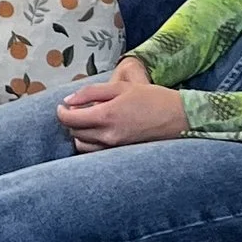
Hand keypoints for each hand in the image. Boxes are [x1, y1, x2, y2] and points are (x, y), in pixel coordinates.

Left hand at [56, 54, 188, 150]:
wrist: (180, 118)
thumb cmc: (153, 99)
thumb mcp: (121, 87)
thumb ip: (90, 93)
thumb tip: (68, 100)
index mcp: (106, 116)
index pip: (69, 120)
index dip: (61, 112)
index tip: (62, 107)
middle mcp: (108, 136)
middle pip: (74, 133)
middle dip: (71, 121)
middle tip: (78, 109)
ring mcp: (115, 148)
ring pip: (83, 146)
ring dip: (80, 133)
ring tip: (90, 120)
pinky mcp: (121, 154)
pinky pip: (97, 152)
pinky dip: (92, 142)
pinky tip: (101, 131)